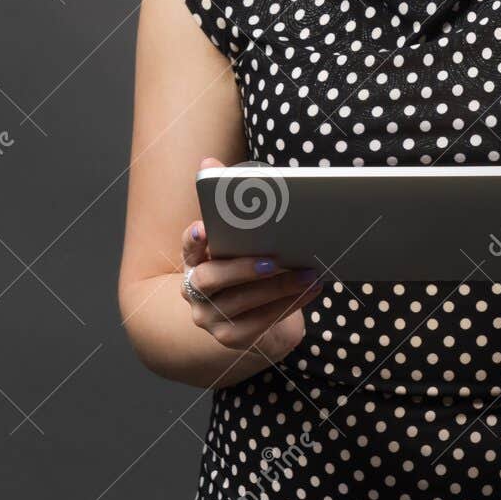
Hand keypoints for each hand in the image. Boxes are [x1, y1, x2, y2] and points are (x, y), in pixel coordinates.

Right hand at [181, 156, 323, 367]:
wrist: (255, 317)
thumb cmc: (251, 266)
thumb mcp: (243, 237)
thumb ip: (231, 205)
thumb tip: (207, 161)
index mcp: (195, 259)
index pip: (188, 248)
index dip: (193, 239)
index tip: (203, 229)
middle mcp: (195, 289)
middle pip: (212, 279)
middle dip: (243, 268)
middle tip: (274, 260)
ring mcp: (209, 317)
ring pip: (241, 303)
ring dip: (278, 287)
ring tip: (308, 273)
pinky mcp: (231, 338)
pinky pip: (260, 323)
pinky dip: (288, 305)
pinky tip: (311, 290)